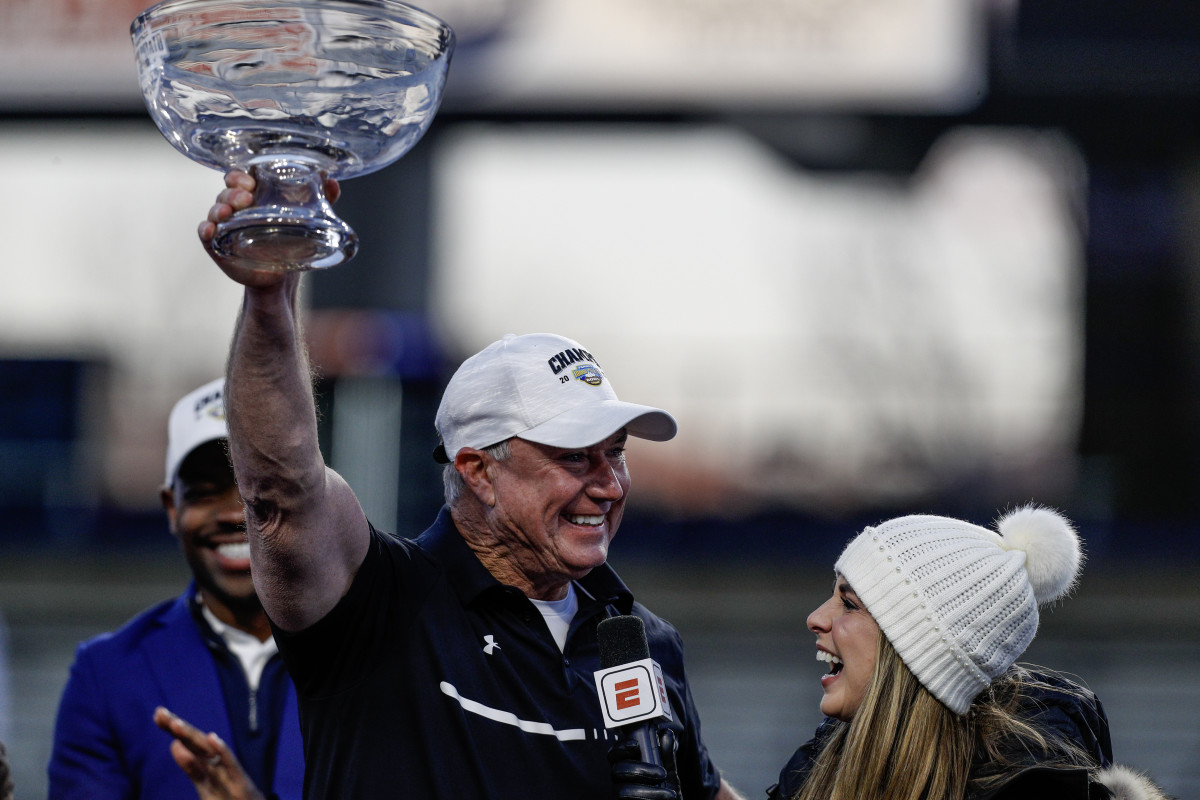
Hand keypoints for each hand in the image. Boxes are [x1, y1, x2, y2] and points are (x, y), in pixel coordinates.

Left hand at [153, 706, 266, 799]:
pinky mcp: (240, 781)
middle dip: (178, 727)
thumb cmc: (228, 798)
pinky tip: (213, 738)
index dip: (172, 729)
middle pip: (194, 742)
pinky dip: (222, 750)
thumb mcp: (205, 785)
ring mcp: (227, 770)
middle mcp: (215, 762)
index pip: (186, 742)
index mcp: (205, 764)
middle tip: (160, 713)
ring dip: (192, 736)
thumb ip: (191, 767)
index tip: (157, 714)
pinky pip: (230, 764)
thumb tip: (174, 744)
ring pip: (207, 750)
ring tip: (175, 724)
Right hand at [198, 170, 339, 288]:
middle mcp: (235, 209)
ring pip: (215, 210)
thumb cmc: (291, 243)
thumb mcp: (307, 220)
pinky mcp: (218, 246)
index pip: (239, 177)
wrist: (282, 278)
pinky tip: (211, 229)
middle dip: (233, 191)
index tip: (251, 180)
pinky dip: (206, 229)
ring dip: (219, 208)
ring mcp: (225, 227)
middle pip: (226, 191)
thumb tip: (333, 181)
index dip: (240, 175)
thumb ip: (323, 199)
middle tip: (246, 198)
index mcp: (253, 198)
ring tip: (228, 212)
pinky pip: (205, 234)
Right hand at [608, 728, 681, 799]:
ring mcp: (621, 793)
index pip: (614, 753)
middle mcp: (620, 779)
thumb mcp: (669, 769)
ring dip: (648, 791)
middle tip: (662, 773)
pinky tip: (664, 799)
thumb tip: (666, 733)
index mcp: (626, 764)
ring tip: (669, 793)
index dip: (621, 747)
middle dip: (641, 769)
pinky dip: (650, 799)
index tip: (636, 745)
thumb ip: (667, 753)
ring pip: (623, 791)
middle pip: (618, 770)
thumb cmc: (665, 787)